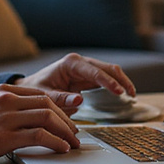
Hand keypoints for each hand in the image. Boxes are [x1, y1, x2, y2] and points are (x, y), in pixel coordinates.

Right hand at [0, 83, 81, 163]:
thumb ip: (2, 108)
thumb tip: (21, 120)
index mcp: (2, 91)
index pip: (41, 94)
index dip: (60, 107)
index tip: (68, 119)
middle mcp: (6, 100)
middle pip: (49, 104)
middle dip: (67, 120)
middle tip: (75, 134)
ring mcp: (6, 118)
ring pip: (48, 117)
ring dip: (66, 132)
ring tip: (73, 144)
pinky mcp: (4, 137)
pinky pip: (39, 136)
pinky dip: (56, 142)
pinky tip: (62, 149)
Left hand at [14, 53, 135, 111]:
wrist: (31, 87)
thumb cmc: (36, 89)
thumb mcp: (45, 95)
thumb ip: (60, 98)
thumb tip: (79, 100)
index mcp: (70, 63)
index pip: (94, 71)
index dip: (108, 82)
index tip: (118, 92)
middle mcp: (80, 63)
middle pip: (107, 68)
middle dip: (121, 80)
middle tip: (130, 94)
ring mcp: (86, 69)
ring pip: (110, 71)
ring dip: (122, 81)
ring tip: (132, 95)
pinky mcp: (89, 77)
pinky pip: (107, 79)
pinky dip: (117, 85)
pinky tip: (125, 94)